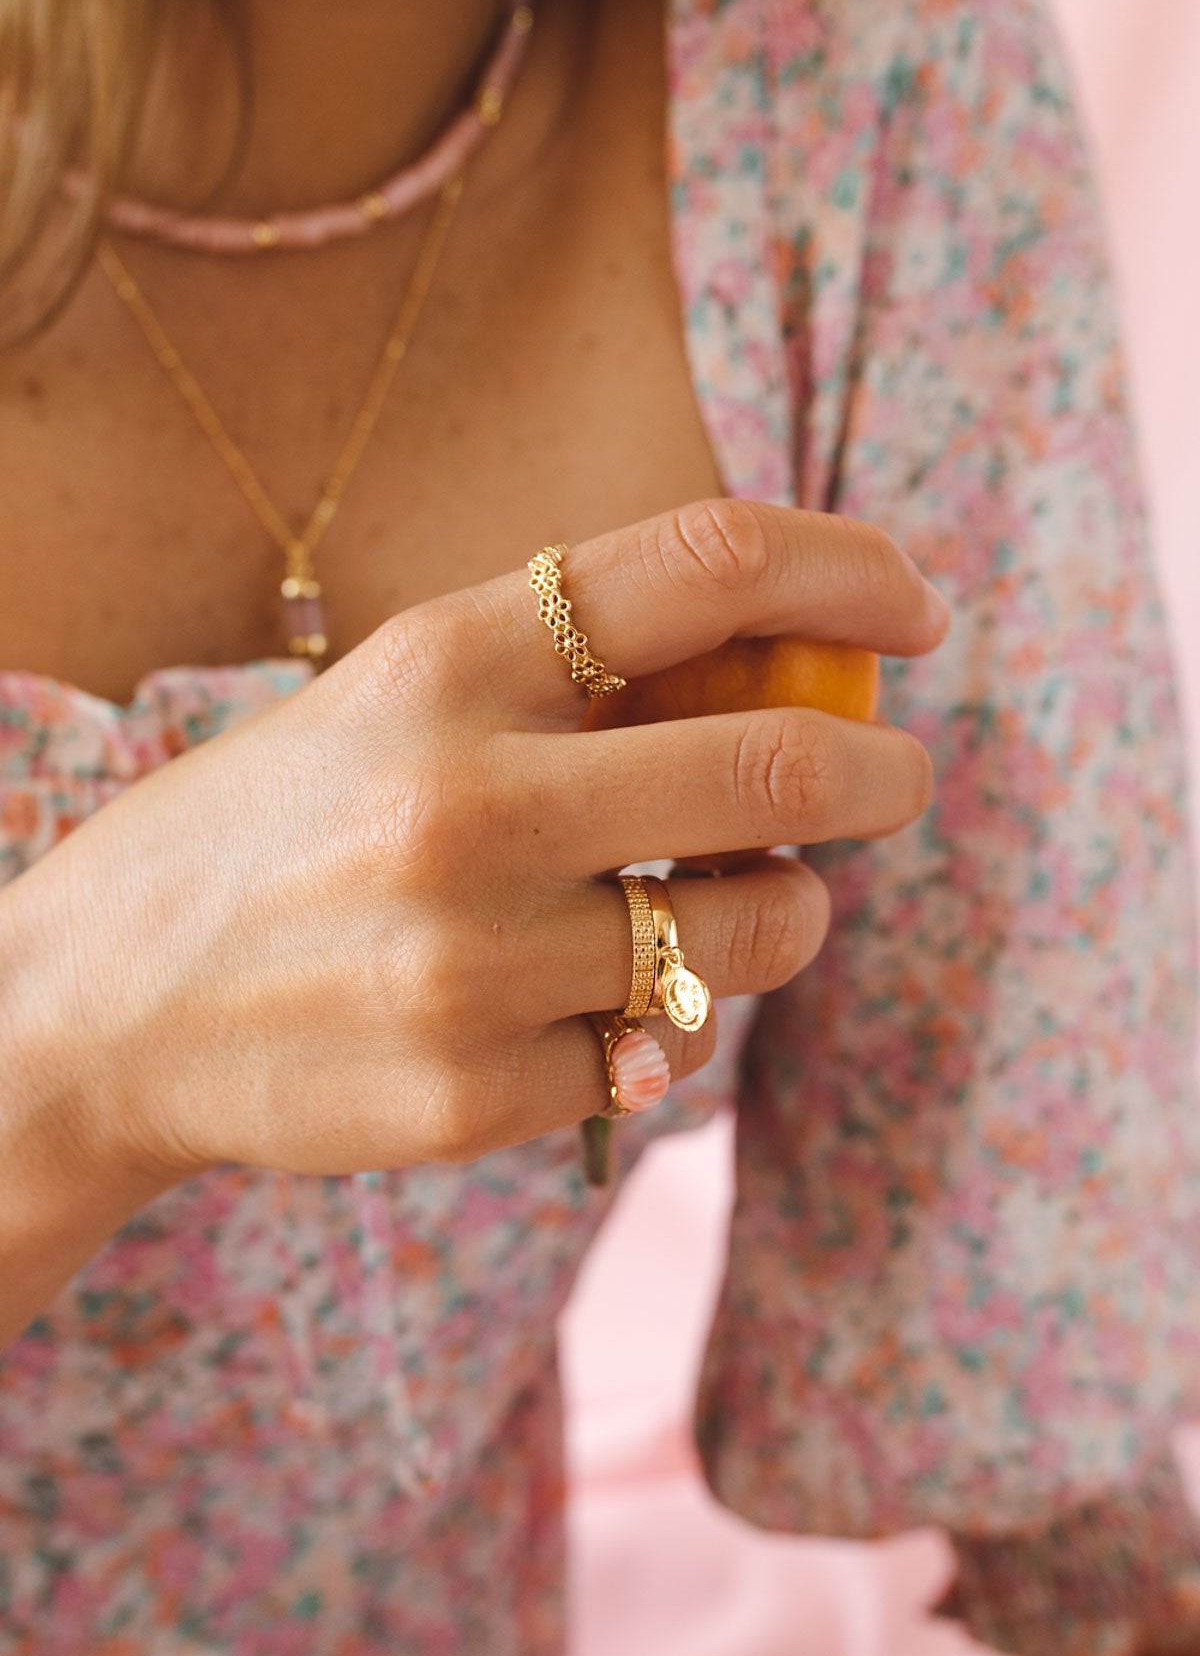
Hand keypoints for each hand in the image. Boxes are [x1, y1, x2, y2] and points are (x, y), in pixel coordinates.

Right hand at [4, 500, 946, 1184]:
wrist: (103, 1003)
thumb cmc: (282, 829)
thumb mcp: (399, 700)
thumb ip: (578, 675)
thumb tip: (797, 666)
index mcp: (446, 659)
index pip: (709, 563)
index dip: (850, 570)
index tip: (913, 610)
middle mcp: (467, 800)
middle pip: (782, 766)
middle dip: (881, 774)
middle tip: (893, 778)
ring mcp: (473, 959)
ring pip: (756, 934)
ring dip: (783, 914)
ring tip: (725, 909)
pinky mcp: (477, 1092)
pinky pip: (665, 1053)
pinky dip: (662, 1026)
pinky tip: (578, 1008)